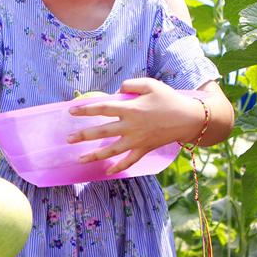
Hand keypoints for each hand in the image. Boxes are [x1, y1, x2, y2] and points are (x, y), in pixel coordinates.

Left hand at [66, 78, 204, 175]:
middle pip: (101, 132)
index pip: (102, 108)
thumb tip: (116, 93)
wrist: (188, 118)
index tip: (71, 111)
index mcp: (130, 109)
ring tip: (80, 159)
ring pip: (111, 150)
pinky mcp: (144, 149)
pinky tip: (107, 172)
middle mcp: (130, 126)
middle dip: (83, 136)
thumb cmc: (169, 99)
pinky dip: (118, 167)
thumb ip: (130, 85)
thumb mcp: (150, 84)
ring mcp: (137, 140)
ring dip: (95, 156)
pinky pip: (129, 161)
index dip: (85, 109)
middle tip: (68, 139)